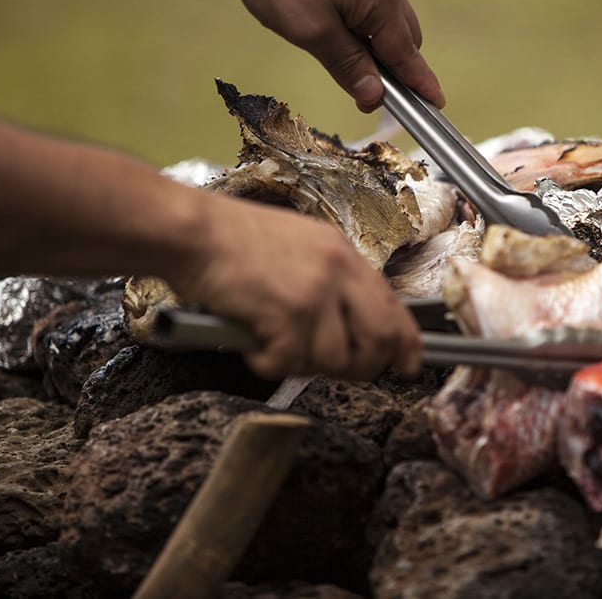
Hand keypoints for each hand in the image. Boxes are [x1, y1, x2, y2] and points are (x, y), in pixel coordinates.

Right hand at [166, 191, 422, 380]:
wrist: (193, 232)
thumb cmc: (232, 240)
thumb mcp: (300, 246)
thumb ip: (331, 281)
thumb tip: (351, 323)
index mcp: (343, 253)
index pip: (394, 304)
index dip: (406, 342)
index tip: (408, 363)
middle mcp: (338, 270)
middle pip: (380, 337)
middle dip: (364, 366)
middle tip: (337, 369)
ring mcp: (315, 291)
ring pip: (335, 359)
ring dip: (304, 365)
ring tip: (276, 346)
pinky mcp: (288, 313)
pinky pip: (291, 363)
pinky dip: (268, 364)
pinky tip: (254, 344)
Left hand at [214, 0, 444, 111]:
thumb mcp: (311, 32)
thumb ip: (348, 66)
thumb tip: (375, 97)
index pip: (407, 52)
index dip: (420, 83)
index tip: (436, 105)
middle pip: (403, 37)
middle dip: (392, 68)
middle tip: (362, 94)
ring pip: (386, 19)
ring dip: (375, 45)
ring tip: (341, 59)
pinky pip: (372, 1)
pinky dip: (364, 24)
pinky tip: (336, 29)